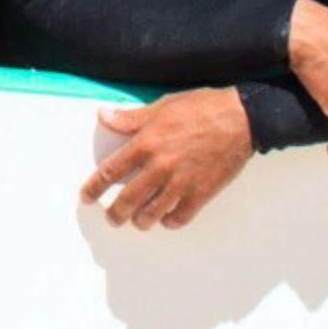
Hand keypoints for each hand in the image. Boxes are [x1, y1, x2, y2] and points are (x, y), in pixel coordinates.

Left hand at [81, 88, 252, 229]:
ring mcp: (181, 183)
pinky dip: (170, 222)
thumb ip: (130, 118)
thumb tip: (103, 116)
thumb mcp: (161, 106)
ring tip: (137, 221)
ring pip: (152, 213)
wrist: (241, 118)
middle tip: (112, 217)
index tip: (86, 196)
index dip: (95, 187)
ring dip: (140, 221)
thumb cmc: (201, 108)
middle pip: (128, 199)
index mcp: (147, 143)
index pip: (111, 171)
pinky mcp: (201, 193)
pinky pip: (180, 217)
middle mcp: (160, 166)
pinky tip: (166, 219)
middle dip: (115, 213)